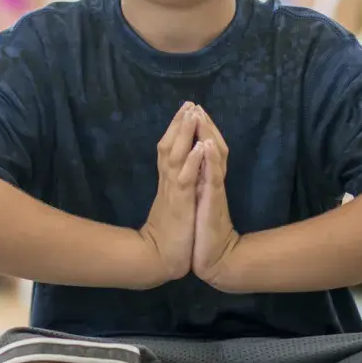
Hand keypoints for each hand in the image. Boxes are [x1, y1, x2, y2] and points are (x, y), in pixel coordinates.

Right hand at [139, 102, 201, 284]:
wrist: (159, 259)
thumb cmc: (169, 235)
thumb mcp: (174, 206)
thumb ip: (175, 189)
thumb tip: (179, 173)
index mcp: (168, 183)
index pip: (169, 150)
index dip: (175, 130)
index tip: (184, 111)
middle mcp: (168, 183)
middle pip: (169, 146)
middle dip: (179, 124)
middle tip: (187, 103)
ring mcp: (173, 192)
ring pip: (175, 157)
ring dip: (184, 134)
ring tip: (192, 114)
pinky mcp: (180, 204)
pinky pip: (185, 179)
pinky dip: (193, 161)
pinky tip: (201, 146)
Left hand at [191, 108, 239, 285]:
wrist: (212, 259)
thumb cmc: (202, 233)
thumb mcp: (197, 204)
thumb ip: (199, 185)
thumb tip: (194, 168)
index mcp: (207, 182)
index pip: (208, 151)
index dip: (203, 131)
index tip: (193, 111)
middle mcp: (213, 183)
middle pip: (214, 148)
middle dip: (205, 126)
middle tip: (197, 106)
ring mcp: (214, 192)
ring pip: (214, 159)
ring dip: (209, 136)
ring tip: (201, 117)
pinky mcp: (212, 204)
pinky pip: (212, 178)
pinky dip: (211, 160)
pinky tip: (208, 145)